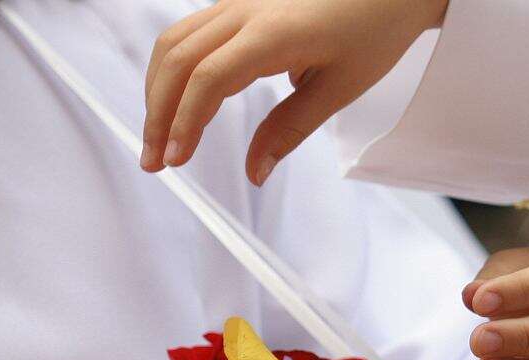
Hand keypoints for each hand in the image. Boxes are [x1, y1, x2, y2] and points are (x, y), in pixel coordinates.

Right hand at [142, 0, 447, 183]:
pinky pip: (191, 32)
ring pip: (175, 41)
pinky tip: (180, 104)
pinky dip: (175, 70)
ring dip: (158, 90)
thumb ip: (290, 130)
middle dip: (158, 113)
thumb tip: (255, 172)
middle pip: (177, 58)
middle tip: (154, 162)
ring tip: (160, 137)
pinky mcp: (238, 2)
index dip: (185, 121)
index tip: (176, 160)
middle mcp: (245, 9)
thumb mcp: (339, 89)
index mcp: (272, 32)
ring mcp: (237, 1)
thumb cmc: (374, 29)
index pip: (208, 78)